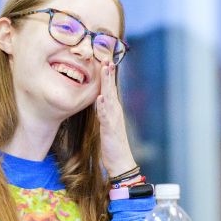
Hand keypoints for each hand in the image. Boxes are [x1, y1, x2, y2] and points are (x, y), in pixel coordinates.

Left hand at [95, 61, 135, 176]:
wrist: (121, 161)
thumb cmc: (113, 144)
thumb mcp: (106, 125)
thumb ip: (104, 112)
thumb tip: (100, 100)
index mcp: (114, 110)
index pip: (110, 90)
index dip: (108, 76)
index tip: (106, 62)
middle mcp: (116, 112)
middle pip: (111, 90)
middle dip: (109, 75)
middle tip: (107, 60)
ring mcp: (114, 120)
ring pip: (110, 98)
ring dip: (107, 85)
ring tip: (105, 72)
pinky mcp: (110, 129)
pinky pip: (106, 116)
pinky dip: (103, 107)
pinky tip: (101, 98)